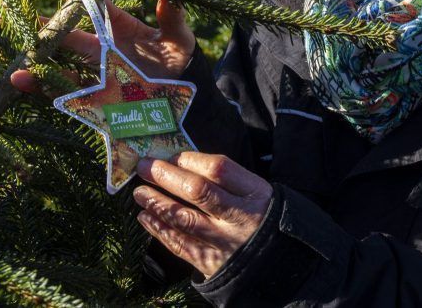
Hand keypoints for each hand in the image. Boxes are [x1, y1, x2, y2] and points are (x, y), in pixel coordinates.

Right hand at [9, 0, 195, 92]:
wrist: (180, 95)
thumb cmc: (178, 60)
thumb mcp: (179, 39)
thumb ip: (172, 19)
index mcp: (120, 26)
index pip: (97, 6)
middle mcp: (102, 45)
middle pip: (71, 31)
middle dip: (49, 23)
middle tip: (25, 12)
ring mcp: (94, 69)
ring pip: (60, 59)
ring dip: (38, 54)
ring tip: (17, 49)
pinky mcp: (91, 93)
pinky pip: (62, 88)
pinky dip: (40, 84)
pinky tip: (21, 80)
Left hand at [134, 152, 271, 278]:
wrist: (282, 266)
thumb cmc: (263, 218)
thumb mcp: (258, 194)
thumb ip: (229, 182)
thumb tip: (183, 164)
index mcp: (256, 193)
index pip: (219, 169)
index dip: (190, 159)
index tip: (170, 154)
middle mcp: (240, 217)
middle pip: (199, 192)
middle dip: (166, 176)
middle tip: (144, 167)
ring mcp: (225, 242)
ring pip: (184, 219)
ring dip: (157, 203)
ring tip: (139, 193)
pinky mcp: (212, 263)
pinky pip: (180, 244)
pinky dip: (159, 230)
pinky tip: (145, 217)